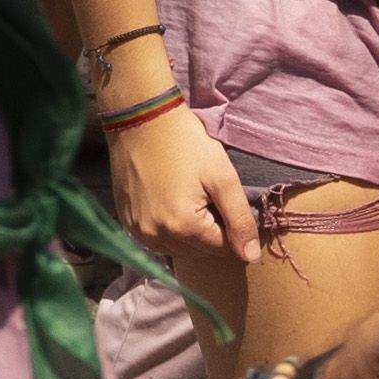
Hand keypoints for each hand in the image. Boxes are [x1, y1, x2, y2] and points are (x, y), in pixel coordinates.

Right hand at [104, 94, 260, 269]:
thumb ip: (239, 219)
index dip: (232, 227)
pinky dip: (169, 228)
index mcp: (183, 228)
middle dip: (211, 230)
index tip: (226, 200)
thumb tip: (251, 256)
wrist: (141, 122)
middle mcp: (156, 238)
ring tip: (189, 196)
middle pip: (200, 250)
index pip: (223, 249)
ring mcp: (138, 232)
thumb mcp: (222, 177)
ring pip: (178, 248)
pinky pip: (157, 240)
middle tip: (207, 195)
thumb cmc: (187, 145)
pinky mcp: (126, 223)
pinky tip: (170, 201)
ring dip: (190, 231)